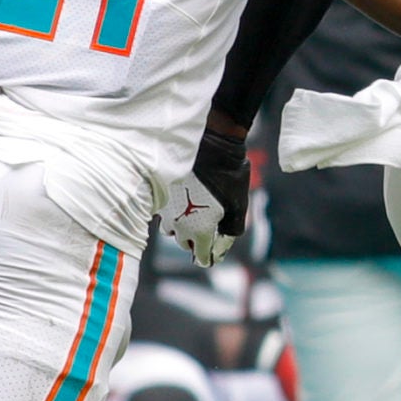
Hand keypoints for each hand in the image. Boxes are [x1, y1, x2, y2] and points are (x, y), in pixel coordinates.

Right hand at [164, 125, 249, 266]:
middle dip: (197, 241)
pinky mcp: (161, 196)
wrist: (211, 144)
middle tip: (209, 229)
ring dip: (182, 228)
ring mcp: (168, 210)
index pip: (202, 257)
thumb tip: (221, 250)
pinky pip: (164, 214)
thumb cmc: (229, 175)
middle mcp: (180, 224)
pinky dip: (174, 213)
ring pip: (172, 231)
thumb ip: (230, 232)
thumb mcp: (238, 206)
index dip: (210, 256)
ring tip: (195, 215)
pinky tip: (186, 201)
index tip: (214, 253)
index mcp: (201, 230)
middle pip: (186, 244)